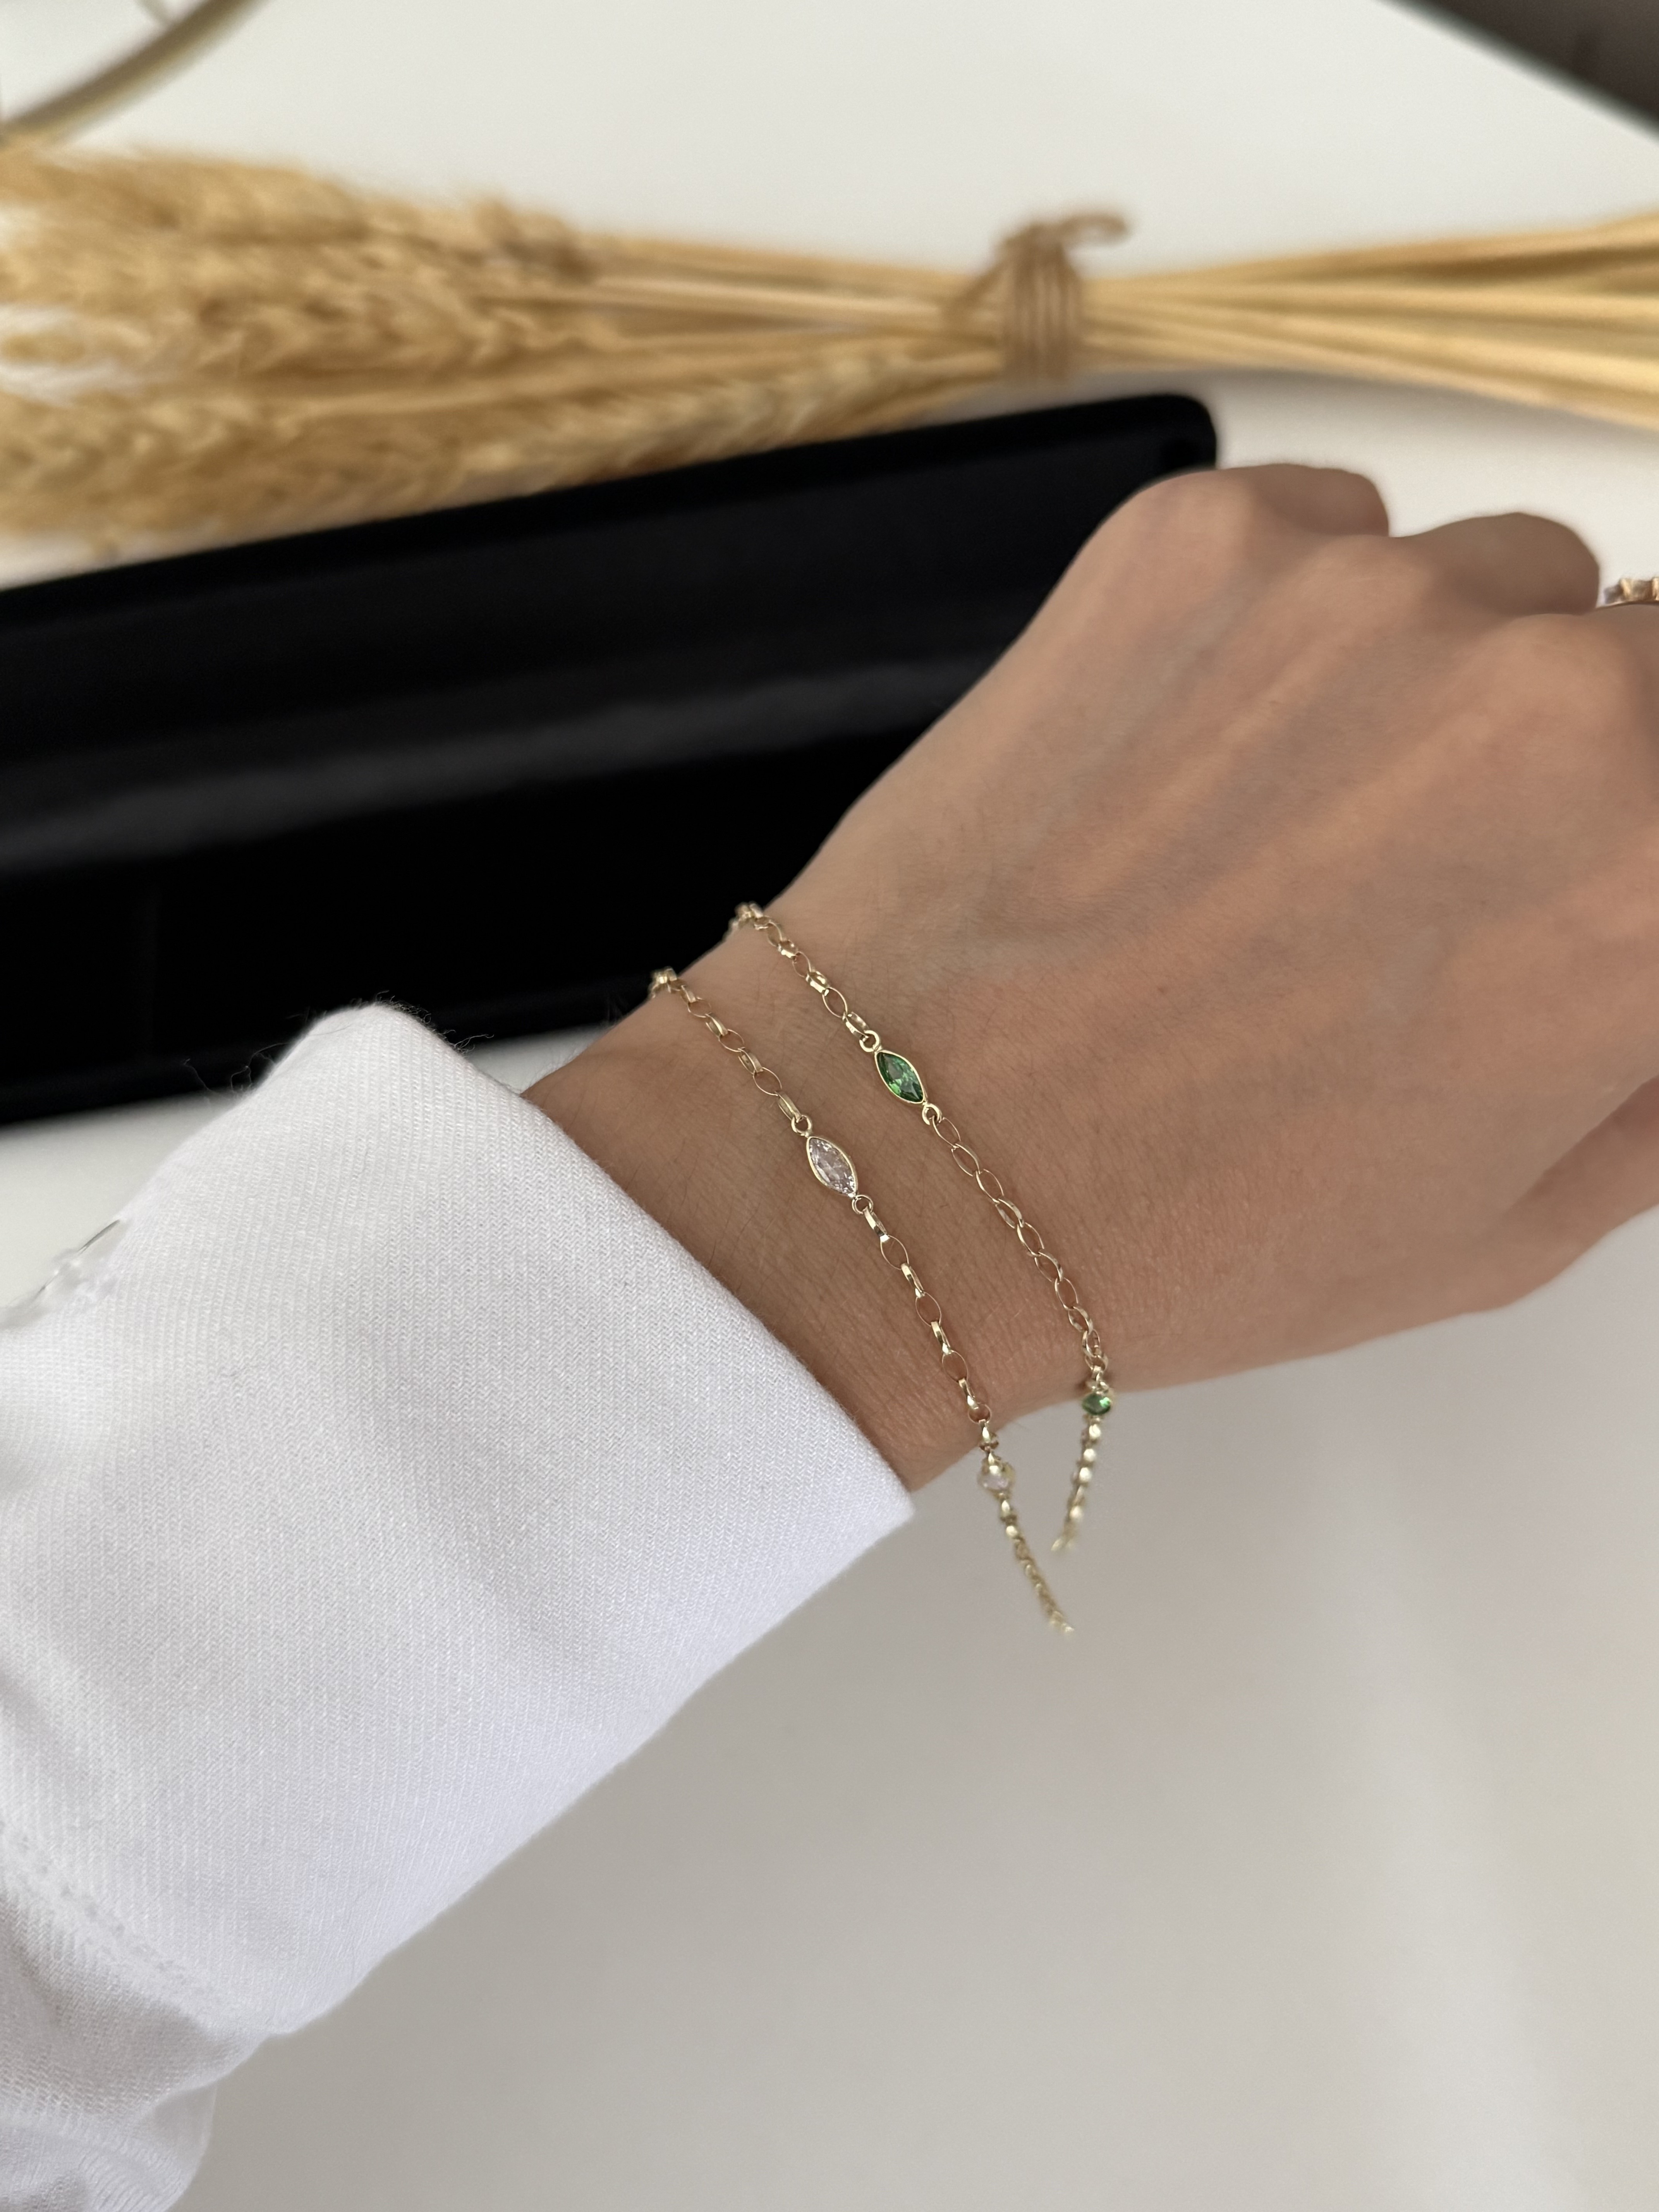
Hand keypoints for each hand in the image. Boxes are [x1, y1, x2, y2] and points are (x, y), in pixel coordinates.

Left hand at [533, 465, 1658, 1482]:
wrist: (909, 1153)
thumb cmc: (1195, 1219)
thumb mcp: (1509, 1220)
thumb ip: (1658, 1083)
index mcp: (1652, 871)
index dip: (1642, 843)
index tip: (1582, 879)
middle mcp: (1544, 692)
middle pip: (1646, 657)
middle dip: (1581, 759)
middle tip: (1438, 874)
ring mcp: (1360, 592)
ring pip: (1494, 580)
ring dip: (1440, 680)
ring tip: (1297, 822)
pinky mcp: (1197, 538)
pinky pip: (1331, 532)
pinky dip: (1298, 623)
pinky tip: (1203, 758)